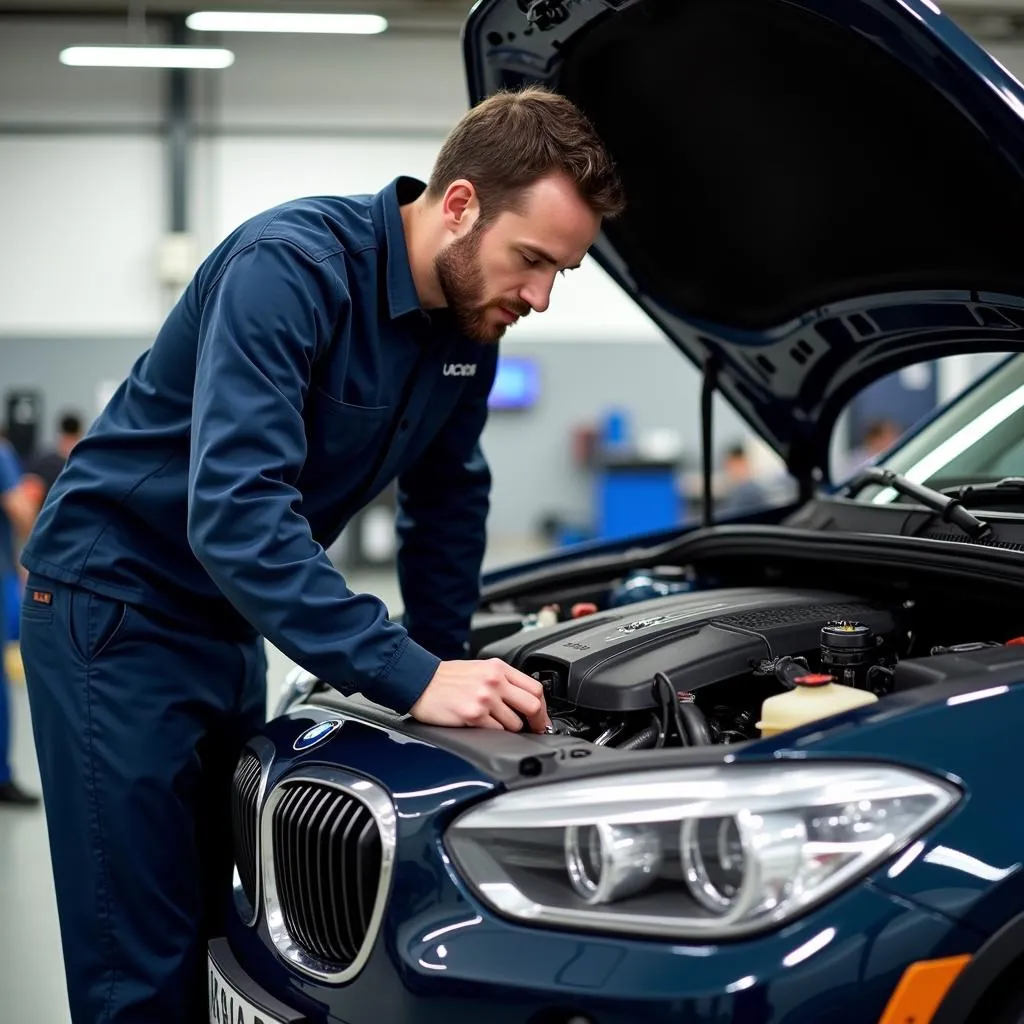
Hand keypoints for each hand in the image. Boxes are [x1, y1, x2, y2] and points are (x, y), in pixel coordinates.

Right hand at [409, 658, 550, 732]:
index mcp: (498, 668)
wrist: (420, 682)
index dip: (543, 707)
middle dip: (537, 722)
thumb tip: (524, 700)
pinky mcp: (474, 715)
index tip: (542, 718)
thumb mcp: (480, 669)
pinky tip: (483, 727)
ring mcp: (485, 699)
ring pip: (515, 723)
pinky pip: (497, 732)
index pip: (535, 688)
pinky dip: (495, 734)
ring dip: (510, 729)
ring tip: (496, 725)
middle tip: (534, 730)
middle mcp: (494, 681)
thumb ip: (503, 681)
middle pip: (533, 705)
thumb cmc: (447, 678)